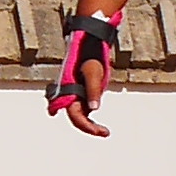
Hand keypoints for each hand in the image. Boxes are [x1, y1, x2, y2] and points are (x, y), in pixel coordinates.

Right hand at [49, 12, 118, 139]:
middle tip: (105, 133)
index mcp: (69, 90)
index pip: (75, 115)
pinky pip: (84, 109)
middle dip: (89, 128)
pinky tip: (99, 123)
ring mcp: (76, 93)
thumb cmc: (90, 54)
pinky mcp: (82, 91)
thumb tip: (94, 109)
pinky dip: (91, 117)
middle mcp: (70, 94)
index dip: (87, 126)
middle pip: (76, 118)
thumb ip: (93, 90)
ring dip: (90, 124)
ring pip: (80, 115)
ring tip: (104, 131)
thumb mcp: (94, 71)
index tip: (100, 132)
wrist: (88, 42)